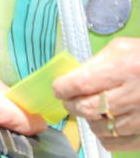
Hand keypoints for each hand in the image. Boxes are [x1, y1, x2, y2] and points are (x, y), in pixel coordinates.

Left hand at [56, 36, 139, 150]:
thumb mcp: (121, 49)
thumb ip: (95, 62)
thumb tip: (72, 77)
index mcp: (124, 69)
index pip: (80, 84)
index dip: (62, 88)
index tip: (58, 87)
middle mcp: (133, 96)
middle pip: (87, 108)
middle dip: (71, 104)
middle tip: (69, 99)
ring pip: (99, 127)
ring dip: (88, 119)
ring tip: (91, 109)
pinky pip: (114, 143)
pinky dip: (103, 135)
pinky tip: (105, 123)